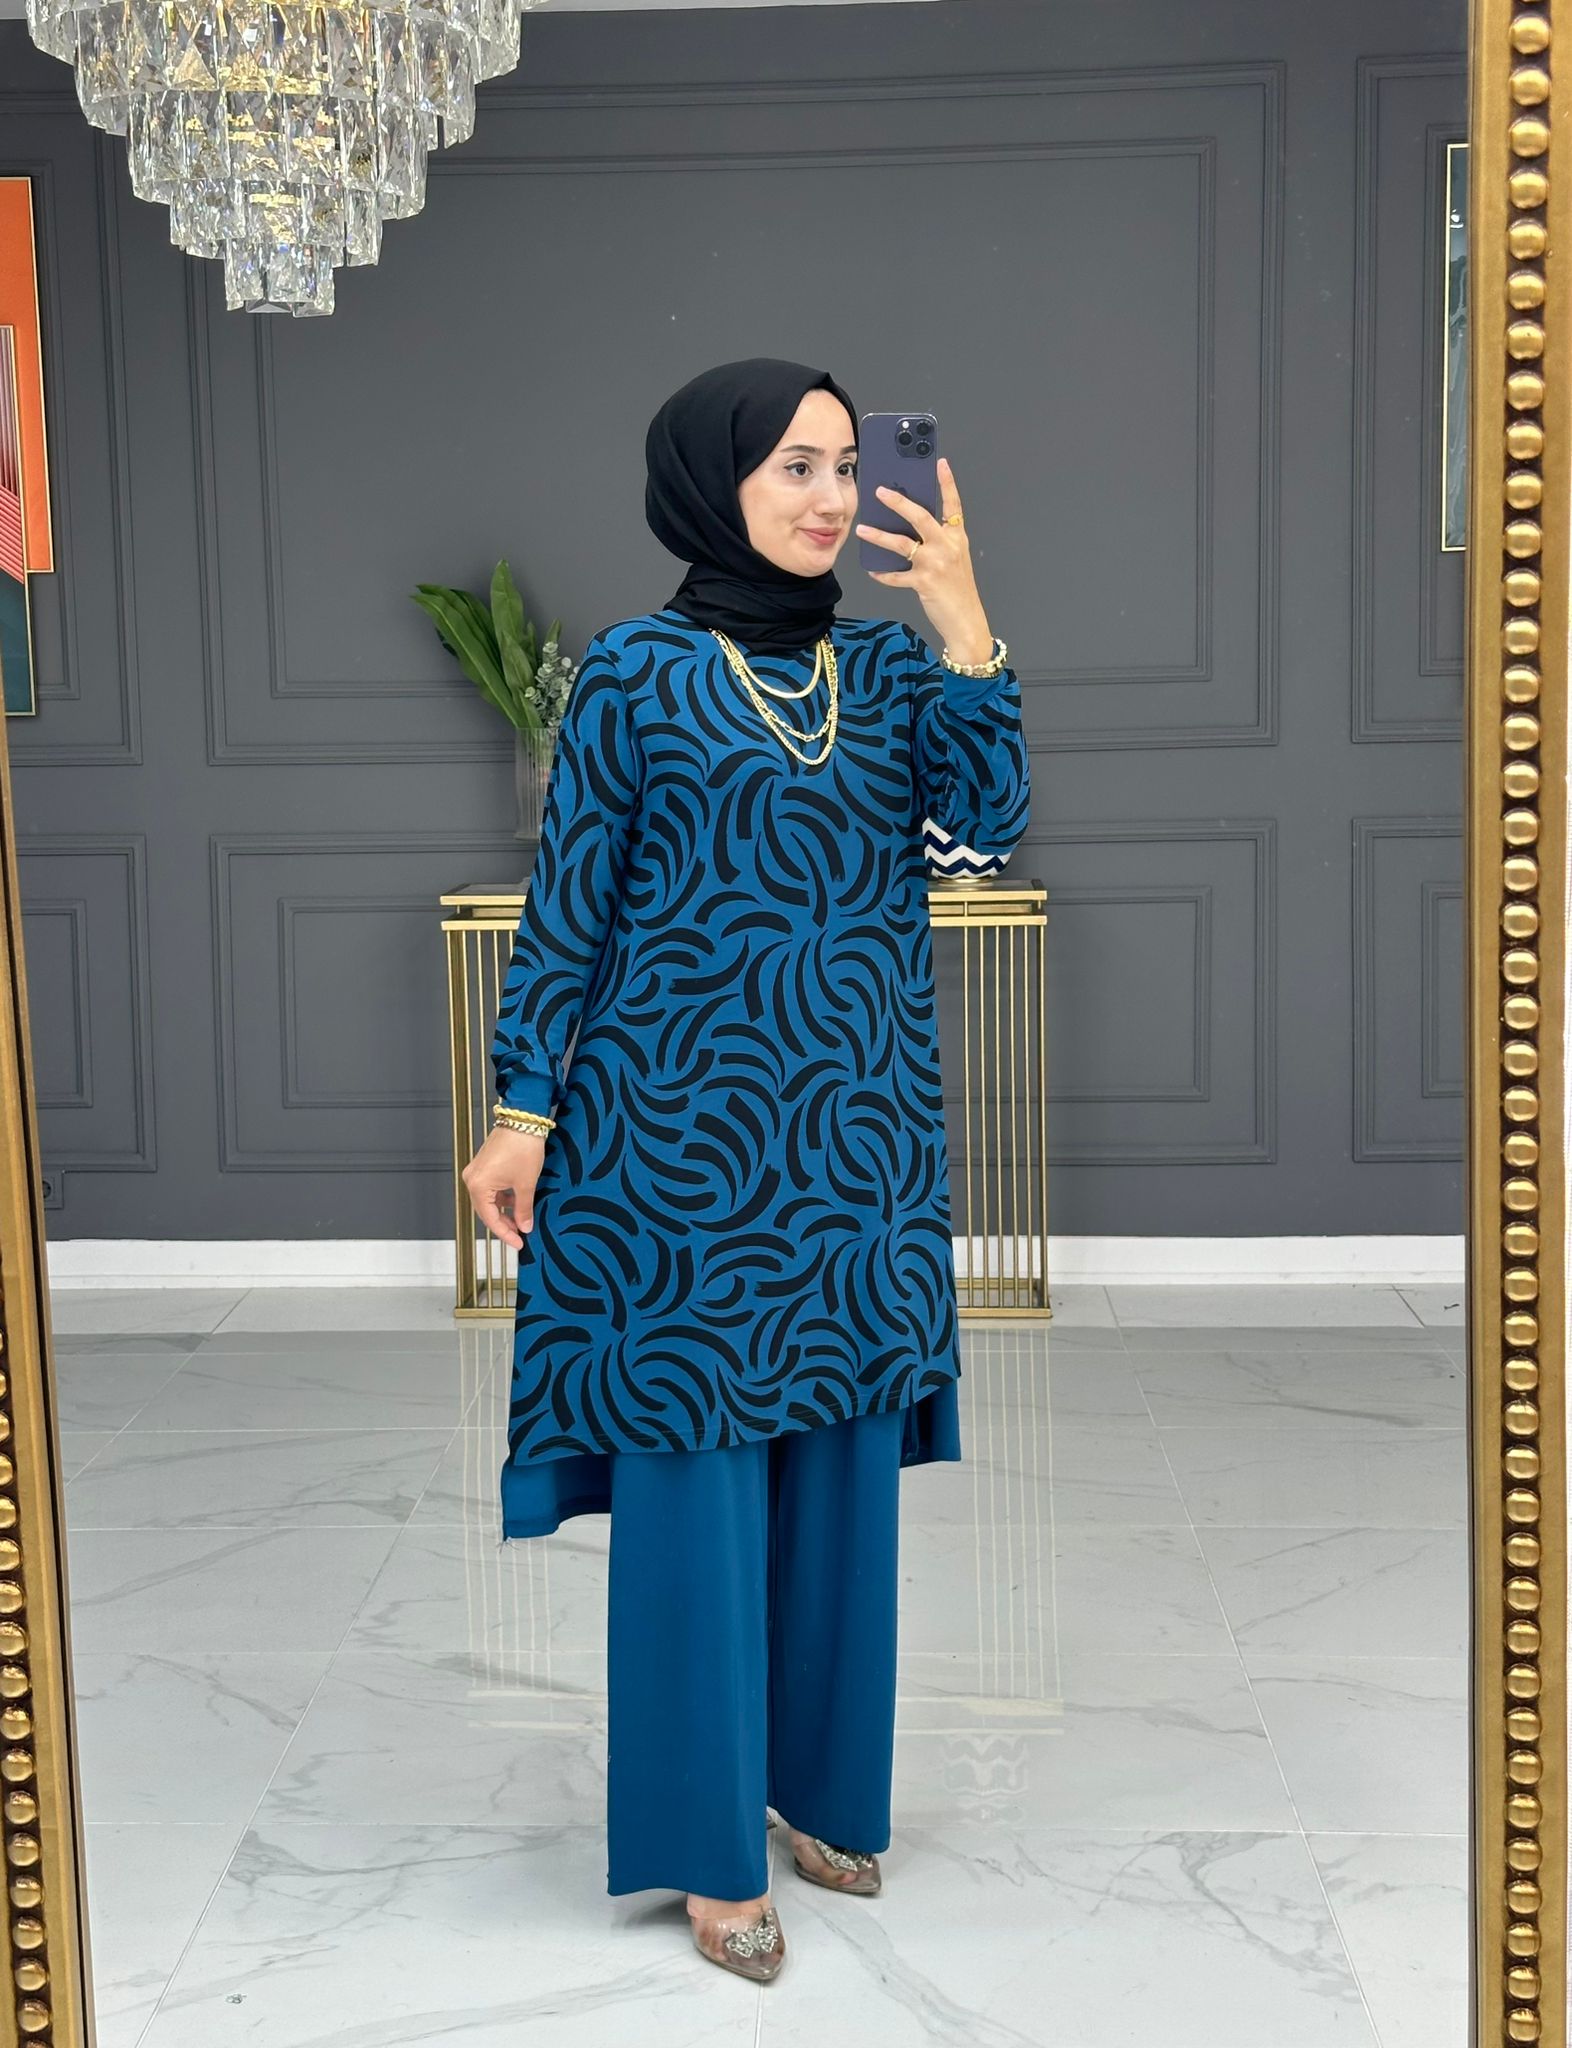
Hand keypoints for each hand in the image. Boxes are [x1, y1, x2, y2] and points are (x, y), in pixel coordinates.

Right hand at [461, 1125, 545, 1250]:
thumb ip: (524, 1209)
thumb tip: (524, 1226)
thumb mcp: (526, 1183)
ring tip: (522, 1219)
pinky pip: (491, 1189)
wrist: (524, 1118)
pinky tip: (517, 1201)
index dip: (506, 1234)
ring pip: (489, 1200)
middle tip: (520, 1235)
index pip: (490, 1219)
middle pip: (486, 1211)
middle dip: (504, 1224)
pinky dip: (503, 1198)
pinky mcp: (484, 1165)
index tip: (518, 1243)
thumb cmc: (522, 1146)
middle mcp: (472, 1179)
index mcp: (478, 1186)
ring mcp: (477, 1171)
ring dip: (504, 1211)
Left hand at [855, 455, 990, 654]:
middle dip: (898, 502)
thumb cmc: (958, 589)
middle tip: (880, 491)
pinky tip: (873, 570)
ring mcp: (936, 564)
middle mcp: (948, 546)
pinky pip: (896, 575)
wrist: (966, 620)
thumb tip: (909, 526)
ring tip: (862, 530)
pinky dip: (883, 574)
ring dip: (879, 536)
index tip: (940, 463)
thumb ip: (938, 540)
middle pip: (921, 516)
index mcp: (957, 537)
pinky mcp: (924, 582)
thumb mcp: (955, 558)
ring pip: (902, 543)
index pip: (954, 505)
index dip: (948, 483)